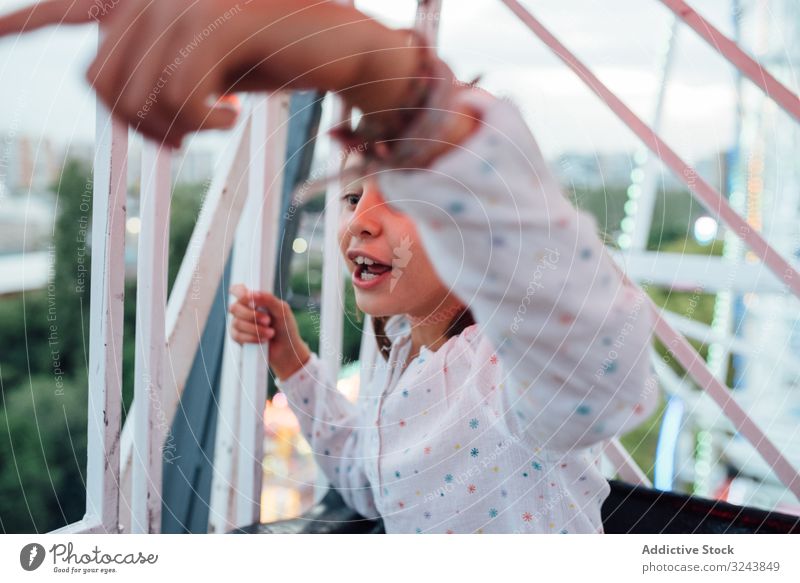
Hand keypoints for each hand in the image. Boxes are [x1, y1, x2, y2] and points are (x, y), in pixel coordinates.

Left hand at [0, 0, 420, 148]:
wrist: (342, 48)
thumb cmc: (276, 57)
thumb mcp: (209, 67)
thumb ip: (162, 69)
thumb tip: (126, 102)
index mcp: (150, 0)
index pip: (73, 7)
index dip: (26, 20)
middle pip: (100, 81)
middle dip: (138, 126)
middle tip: (180, 137)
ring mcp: (183, 3)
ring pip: (136, 95)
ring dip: (174, 129)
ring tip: (212, 122)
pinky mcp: (215, 23)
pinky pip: (178, 96)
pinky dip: (200, 121)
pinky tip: (231, 117)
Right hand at [228, 283, 310, 381]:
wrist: (287, 349)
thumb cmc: (285, 327)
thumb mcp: (282, 310)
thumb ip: (268, 299)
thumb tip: (252, 293)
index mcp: (254, 300)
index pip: (237, 290)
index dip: (239, 292)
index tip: (249, 297)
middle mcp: (244, 310)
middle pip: (235, 307)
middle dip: (252, 315)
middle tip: (268, 320)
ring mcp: (239, 324)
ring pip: (236, 322)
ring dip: (256, 329)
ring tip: (271, 333)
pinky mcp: (238, 338)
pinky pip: (237, 335)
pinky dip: (252, 338)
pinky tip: (263, 340)